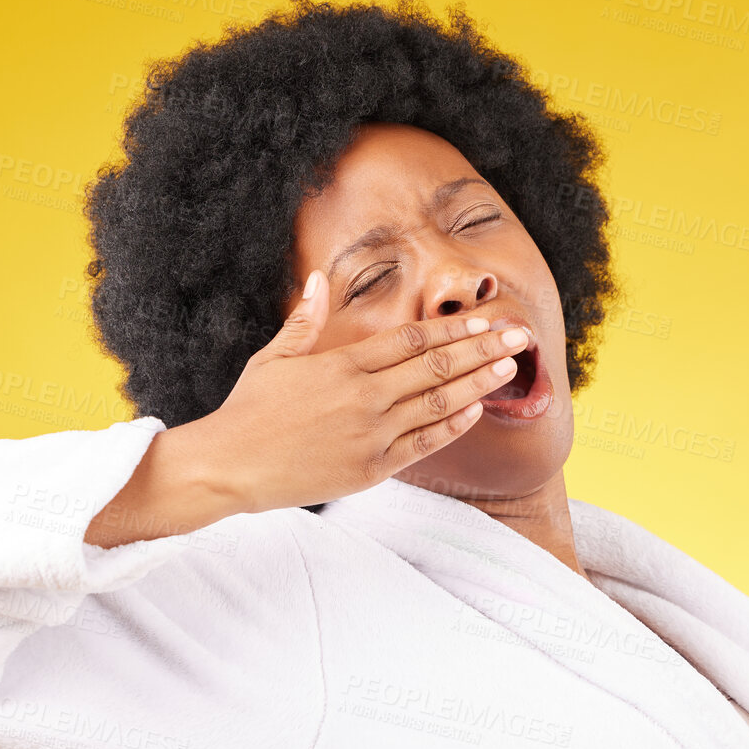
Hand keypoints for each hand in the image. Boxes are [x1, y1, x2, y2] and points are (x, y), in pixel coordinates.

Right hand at [204, 268, 530, 512]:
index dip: (452, 328)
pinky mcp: (371, 469)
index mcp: (342, 364)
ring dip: (478, 384)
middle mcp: (363, 397)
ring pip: (438, 403)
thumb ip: (305, 321)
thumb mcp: (273, 358)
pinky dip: (452, 426)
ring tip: (510, 368)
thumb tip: (319, 278)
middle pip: (436, 365)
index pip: (411, 339)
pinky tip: (476, 410)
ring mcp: (371, 435)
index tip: (484, 320)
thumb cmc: (248, 411)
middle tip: (519, 337)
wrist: (229, 468)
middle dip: (482, 350)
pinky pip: (423, 445)